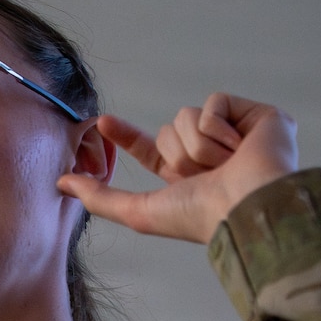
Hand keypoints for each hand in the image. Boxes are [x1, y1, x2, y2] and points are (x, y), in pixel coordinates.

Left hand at [58, 93, 297, 243]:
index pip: (151, 149)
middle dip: (176, 152)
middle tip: (202, 177)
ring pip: (187, 115)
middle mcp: (212, 152)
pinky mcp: (259, 116)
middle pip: (168, 127)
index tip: (102, 122)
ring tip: (224, 166)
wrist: (247, 206)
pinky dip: (218, 127)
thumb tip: (61, 183)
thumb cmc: (198, 217)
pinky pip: (215, 102)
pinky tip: (240, 148)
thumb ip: (99, 197)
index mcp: (186, 175)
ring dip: (197, 144)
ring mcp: (237, 133)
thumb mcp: (139, 211)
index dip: (127, 136)